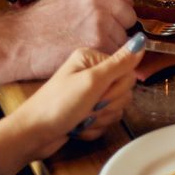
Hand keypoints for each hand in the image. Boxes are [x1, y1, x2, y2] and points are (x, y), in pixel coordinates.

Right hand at [0, 0, 137, 81]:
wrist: (19, 41)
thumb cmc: (40, 22)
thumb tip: (123, 6)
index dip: (118, 11)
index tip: (108, 19)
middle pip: (129, 16)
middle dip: (117, 28)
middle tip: (94, 34)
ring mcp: (99, 16)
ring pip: (124, 36)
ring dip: (111, 45)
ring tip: (85, 44)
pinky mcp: (99, 39)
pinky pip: (116, 52)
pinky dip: (105, 57)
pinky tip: (86, 53)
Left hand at [0, 37, 140, 172]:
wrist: (33, 134)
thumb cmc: (57, 105)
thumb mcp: (92, 82)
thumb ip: (120, 63)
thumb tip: (141, 40)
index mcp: (93, 59)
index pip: (128, 72)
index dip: (117, 88)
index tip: (99, 95)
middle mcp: (92, 74)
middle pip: (124, 91)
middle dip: (108, 106)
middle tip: (88, 108)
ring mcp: (89, 94)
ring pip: (117, 109)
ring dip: (101, 118)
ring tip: (81, 119)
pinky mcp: (88, 112)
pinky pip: (106, 121)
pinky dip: (94, 128)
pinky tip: (78, 127)